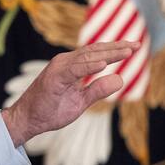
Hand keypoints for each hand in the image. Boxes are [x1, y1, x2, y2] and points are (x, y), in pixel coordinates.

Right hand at [1, 41, 138, 147]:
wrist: (28, 119)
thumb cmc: (51, 110)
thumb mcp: (80, 101)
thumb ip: (98, 90)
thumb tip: (120, 79)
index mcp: (71, 66)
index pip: (96, 53)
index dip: (114, 49)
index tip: (133, 47)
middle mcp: (64, 62)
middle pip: (94, 51)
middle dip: (116, 47)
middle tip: (136, 45)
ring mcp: (58, 68)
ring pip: (86, 57)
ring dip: (107, 54)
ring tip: (126, 52)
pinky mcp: (53, 77)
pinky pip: (74, 69)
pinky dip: (88, 66)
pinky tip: (103, 64)